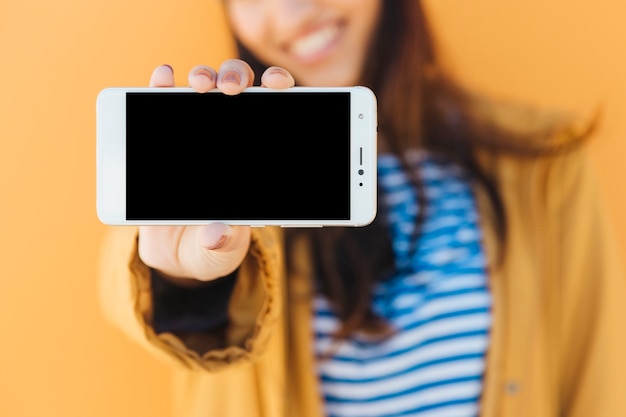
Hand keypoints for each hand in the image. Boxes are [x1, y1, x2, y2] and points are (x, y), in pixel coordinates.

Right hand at [137, 60, 294, 282]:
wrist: (177, 253)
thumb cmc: (211, 247)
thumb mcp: (222, 249)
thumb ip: (224, 242)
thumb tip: (217, 232)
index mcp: (258, 160)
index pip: (275, 114)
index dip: (279, 92)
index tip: (279, 87)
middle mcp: (230, 137)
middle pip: (241, 90)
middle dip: (240, 79)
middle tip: (233, 88)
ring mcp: (196, 131)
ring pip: (206, 88)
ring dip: (205, 77)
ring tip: (201, 85)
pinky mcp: (163, 136)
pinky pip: (163, 102)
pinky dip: (163, 86)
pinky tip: (163, 79)